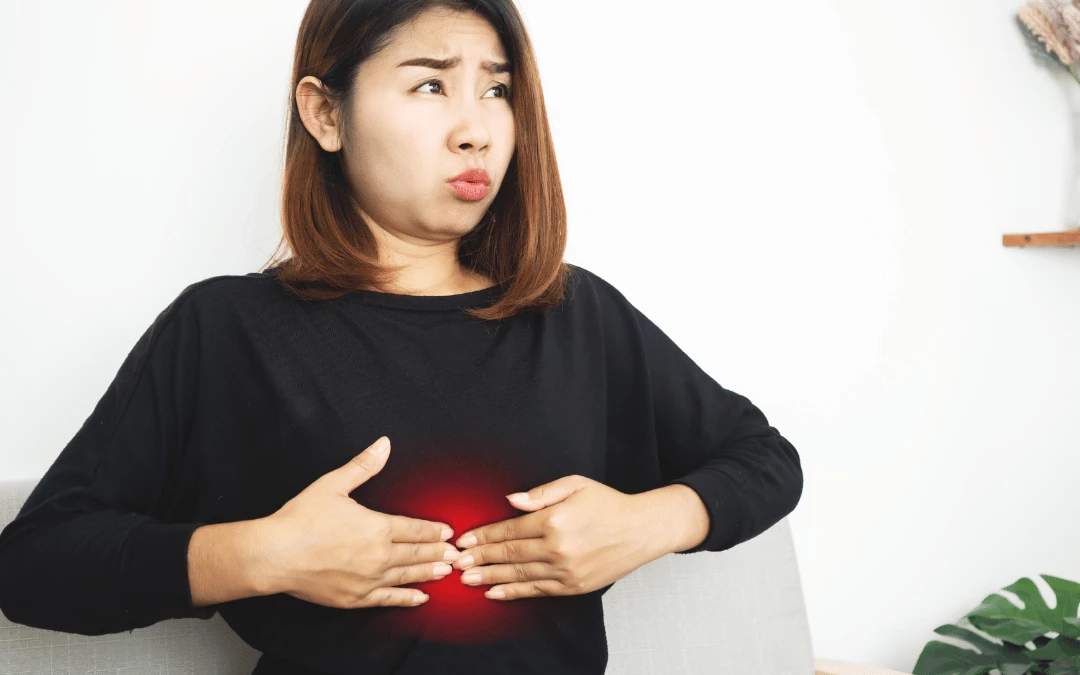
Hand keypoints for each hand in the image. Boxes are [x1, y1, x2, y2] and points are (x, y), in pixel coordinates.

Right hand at [256, 436, 459, 608]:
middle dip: (439, 553)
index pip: (415, 529)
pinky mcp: (356, 598)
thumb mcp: (333, 485)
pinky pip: (389, 599)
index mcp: (377, 527)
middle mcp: (379, 556)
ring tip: (447, 572)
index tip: (448, 532)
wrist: (274, 556)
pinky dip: (408, 598)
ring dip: (430, 573)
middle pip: (417, 554)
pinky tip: (421, 597)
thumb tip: (384, 444)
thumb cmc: (301, 519)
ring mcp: (369, 580)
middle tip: (457, 555)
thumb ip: (363, 465)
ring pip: (408, 576)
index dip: (434, 531)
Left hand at [451, 475, 663, 600]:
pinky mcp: (573, 586)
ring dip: (489, 577)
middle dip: (479, 558)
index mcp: (555, 520)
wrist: (642, 530)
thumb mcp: (575, 485)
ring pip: (518, 575)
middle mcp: (558, 548)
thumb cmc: (608, 504)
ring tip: (466, 580)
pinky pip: (536, 590)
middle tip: (455, 563)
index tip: (464, 540)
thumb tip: (510, 501)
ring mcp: (565, 570)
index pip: (509, 530)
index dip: (484, 536)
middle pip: (509, 554)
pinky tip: (494, 592)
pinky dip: (513, 592)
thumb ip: (541, 493)